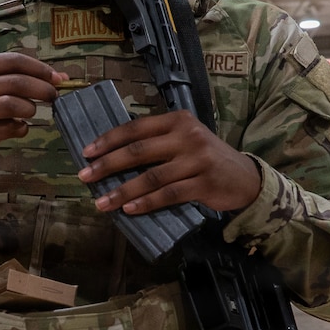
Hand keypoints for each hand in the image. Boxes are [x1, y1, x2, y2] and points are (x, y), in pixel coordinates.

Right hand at [0, 52, 66, 163]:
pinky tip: (19, 127)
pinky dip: (20, 128)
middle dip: (42, 89)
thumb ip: (19, 77)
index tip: (57, 78)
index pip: (13, 60)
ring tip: (30, 112)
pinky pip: (8, 128)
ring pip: (11, 104)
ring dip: (30, 109)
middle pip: (15, 82)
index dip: (39, 68)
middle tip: (53, 96)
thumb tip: (61, 77)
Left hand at [78, 109, 261, 214]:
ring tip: (101, 202)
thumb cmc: (207, 159)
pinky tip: (129, 209)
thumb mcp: (186, 140)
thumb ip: (158, 142)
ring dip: (122, 191)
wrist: (245, 178)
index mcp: (178, 121)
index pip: (136, 128)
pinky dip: (146, 202)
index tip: (86, 152)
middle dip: (107, 165)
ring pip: (151, 176)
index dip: (109, 140)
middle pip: (138, 150)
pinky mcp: (204, 183)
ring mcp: (197, 159)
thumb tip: (114, 155)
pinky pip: (168, 194)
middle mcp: (188, 136)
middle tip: (84, 176)